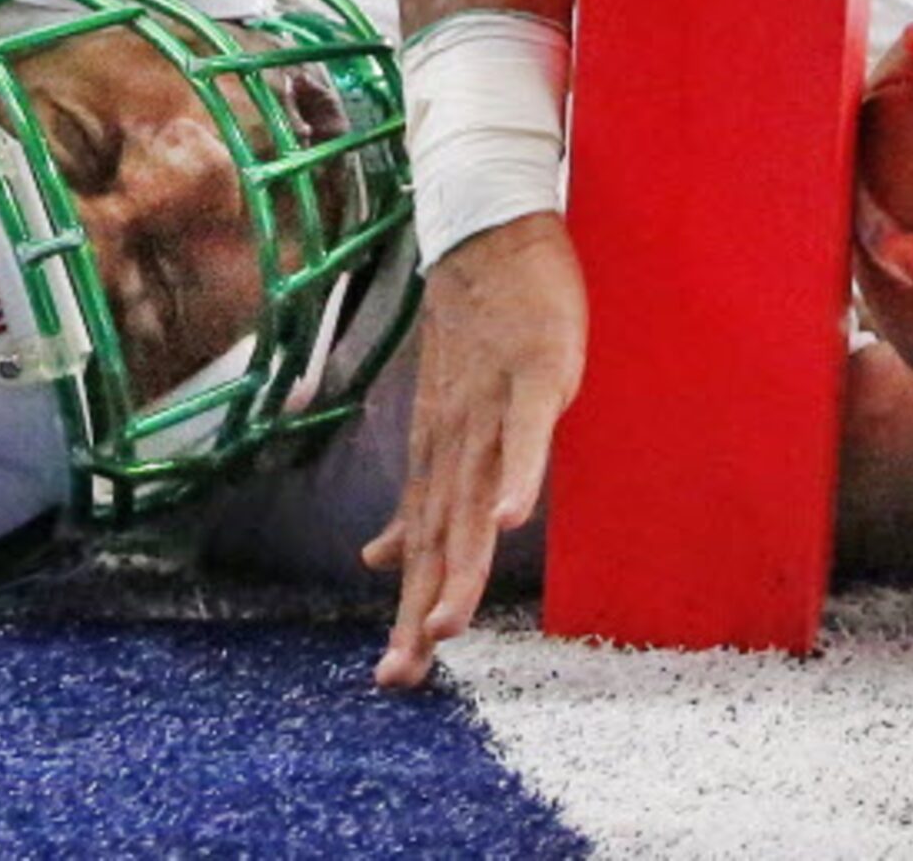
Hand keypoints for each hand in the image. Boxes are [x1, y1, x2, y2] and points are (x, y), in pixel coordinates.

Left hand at [360, 211, 583, 689]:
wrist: (486, 236)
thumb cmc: (473, 332)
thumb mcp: (442, 425)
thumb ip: (420, 497)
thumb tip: (379, 559)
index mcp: (437, 460)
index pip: (423, 552)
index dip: (408, 613)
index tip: (394, 676)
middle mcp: (455, 444)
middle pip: (441, 541)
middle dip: (423, 610)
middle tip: (406, 674)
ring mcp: (491, 412)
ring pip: (474, 501)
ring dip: (461, 564)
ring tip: (447, 625)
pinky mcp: (533, 376)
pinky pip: (526, 435)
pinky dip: (518, 476)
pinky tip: (511, 521)